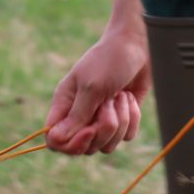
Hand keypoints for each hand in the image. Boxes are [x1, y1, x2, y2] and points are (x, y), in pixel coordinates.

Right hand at [45, 0, 151, 155]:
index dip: (71, 144)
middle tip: (108, 104)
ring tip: (119, 96)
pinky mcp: (122, 119)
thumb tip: (55, 140)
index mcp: (64, 106)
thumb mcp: (91, 87)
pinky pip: (127, 136)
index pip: (56, 141)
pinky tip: (130, 98)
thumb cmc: (108, 61)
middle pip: (85, 148)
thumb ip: (75, 116)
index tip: (88, 130)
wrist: (137, 46)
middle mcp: (80, 116)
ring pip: (107, 145)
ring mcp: (101, 119)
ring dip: (120, 121)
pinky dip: (132, 119)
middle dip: (102, 130)